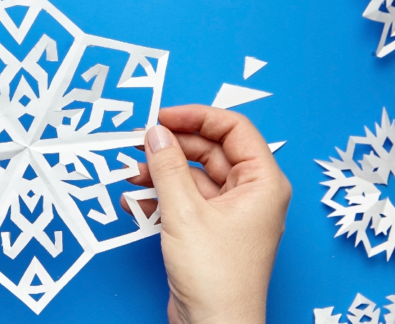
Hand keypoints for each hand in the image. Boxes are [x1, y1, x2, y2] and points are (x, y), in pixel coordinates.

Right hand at [123, 105, 290, 323]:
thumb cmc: (217, 277)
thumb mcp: (185, 213)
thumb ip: (167, 168)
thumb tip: (155, 134)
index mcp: (262, 182)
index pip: (233, 129)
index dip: (197, 117)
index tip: (163, 116)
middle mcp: (250, 193)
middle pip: (210, 150)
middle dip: (173, 146)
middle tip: (140, 142)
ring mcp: (229, 212)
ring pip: (194, 175)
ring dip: (162, 172)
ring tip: (132, 172)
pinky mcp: (210, 229)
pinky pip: (185, 199)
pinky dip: (162, 196)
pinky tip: (136, 199)